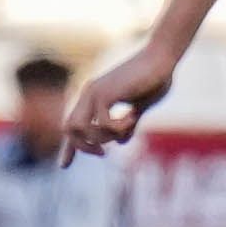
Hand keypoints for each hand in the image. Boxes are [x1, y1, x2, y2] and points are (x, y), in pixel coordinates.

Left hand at [63, 43, 177, 156]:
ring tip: (126, 128)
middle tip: (103, 154)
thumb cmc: (155, 80)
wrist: (162, 60)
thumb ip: (128, 125)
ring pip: (81, 128)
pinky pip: (102, 122)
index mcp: (95, 97)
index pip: (74, 125)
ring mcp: (95, 93)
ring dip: (102, 138)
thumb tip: (119, 143)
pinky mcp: (106, 93)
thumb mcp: (140, 107)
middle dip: (83, 147)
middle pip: (69, 128)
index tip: (63, 166)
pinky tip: (133, 117)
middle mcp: (89, 94)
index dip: (69, 147)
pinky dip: (118, 127)